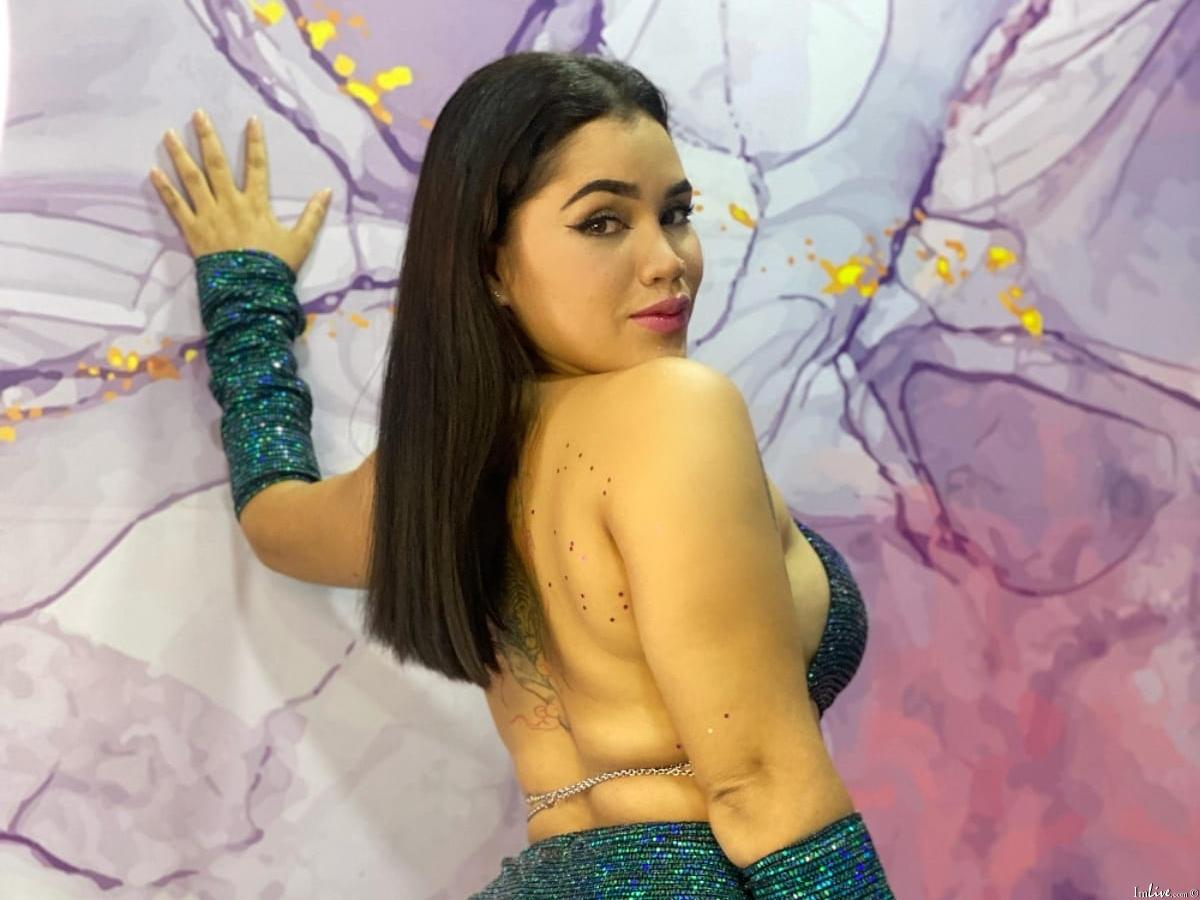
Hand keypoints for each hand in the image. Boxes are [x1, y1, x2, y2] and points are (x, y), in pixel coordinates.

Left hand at [150, 108, 330, 274]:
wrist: (251, 292)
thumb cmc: (275, 267)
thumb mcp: (300, 241)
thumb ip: (313, 215)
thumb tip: (328, 191)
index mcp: (256, 204)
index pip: (257, 165)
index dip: (255, 142)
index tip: (251, 119)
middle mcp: (230, 203)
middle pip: (216, 164)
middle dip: (207, 137)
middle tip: (197, 114)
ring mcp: (209, 215)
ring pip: (192, 179)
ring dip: (180, 155)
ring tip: (168, 134)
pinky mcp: (193, 230)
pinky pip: (176, 206)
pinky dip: (165, 189)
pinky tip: (153, 171)